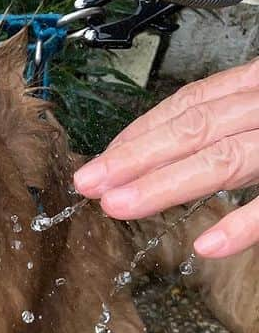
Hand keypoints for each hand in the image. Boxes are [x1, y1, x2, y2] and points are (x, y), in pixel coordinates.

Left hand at [73, 60, 258, 258]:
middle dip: (136, 157)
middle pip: (196, 129)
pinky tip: (206, 245)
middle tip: (90, 183)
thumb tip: (167, 152)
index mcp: (256, 87)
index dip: (141, 133)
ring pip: (225, 159)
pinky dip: (242, 224)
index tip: (101, 161)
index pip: (191, 106)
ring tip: (120, 205)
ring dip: (167, 184)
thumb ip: (228, 122)